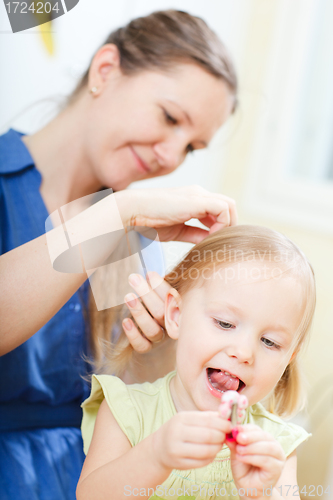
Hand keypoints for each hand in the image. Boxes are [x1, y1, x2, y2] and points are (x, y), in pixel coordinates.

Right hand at [115, 185, 236, 243]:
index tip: (212, 242)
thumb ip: (195, 234)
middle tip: (219, 242)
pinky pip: (224, 209)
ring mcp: (199, 194)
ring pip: (230, 205)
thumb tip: (208, 242)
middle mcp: (199, 194)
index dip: (221, 227)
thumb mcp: (178, 231)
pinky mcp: (198, 199)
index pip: (219, 210)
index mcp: (194, 199)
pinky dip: (223, 224)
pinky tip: (210, 236)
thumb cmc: (149, 221)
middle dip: (229, 225)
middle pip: (229, 206)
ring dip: (227, 225)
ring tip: (214, 240)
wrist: (133, 211)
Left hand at [123, 271, 169, 350]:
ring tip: (128, 296)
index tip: (149, 274)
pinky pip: (142, 346)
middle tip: (133, 278)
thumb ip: (160, 286)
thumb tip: (149, 274)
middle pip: (161, 313)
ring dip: (139, 312)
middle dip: (147, 294)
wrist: (158, 332)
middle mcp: (172, 326)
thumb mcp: (163, 292)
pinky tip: (125, 321)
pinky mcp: (148, 348)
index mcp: (179, 310)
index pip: (174, 300)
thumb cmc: (160, 303)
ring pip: (152, 330)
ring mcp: (161, 339)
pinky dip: (133, 335)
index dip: (161, 287)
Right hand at [152, 411, 231, 471]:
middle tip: (225, 436)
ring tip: (218, 445)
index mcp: (181, 418)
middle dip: (221, 436)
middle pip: (208, 435)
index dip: (222, 424)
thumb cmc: (179, 430)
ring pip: (207, 450)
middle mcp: (177, 432)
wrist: (159, 447)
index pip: (208, 420)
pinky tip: (210, 453)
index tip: (230, 426)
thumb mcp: (189, 418)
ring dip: (217, 448)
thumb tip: (227, 416)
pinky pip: (202, 462)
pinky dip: (211, 458)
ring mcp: (177, 449)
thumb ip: (207, 417)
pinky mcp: (179, 464)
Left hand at [227, 424, 285, 497]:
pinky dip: (253, 457)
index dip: (246, 428)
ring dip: (251, 447)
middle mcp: (274, 446)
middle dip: (250, 436)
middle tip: (238, 437)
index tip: (236, 429)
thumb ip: (235, 442)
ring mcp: (278, 458)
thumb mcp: (237, 452)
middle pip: (264, 436)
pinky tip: (242, 458)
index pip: (257, 429)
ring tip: (239, 450)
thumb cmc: (243, 468)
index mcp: (264, 438)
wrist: (247, 487)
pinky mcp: (277, 469)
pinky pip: (266, 460)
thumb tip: (230, 431)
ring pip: (268, 447)